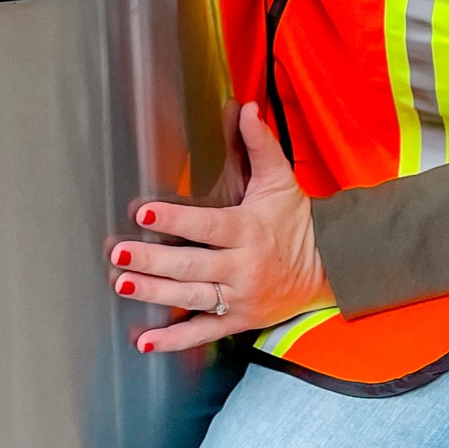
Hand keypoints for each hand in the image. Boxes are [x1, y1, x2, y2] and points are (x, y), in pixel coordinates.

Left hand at [111, 103, 331, 351]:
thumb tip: (244, 106)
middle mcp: (243, 267)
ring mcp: (240, 298)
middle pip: (192, 265)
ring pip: (191, 299)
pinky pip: (203, 333)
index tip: (144, 213)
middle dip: (152, 260)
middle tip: (118, 253)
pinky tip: (143, 341)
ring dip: (154, 294)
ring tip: (121, 285)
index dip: (176, 219)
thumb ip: (258, 144)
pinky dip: (173, 341)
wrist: (330, 267)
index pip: (208, 226)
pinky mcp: (239, 320)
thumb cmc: (295, 220)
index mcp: (248, 230)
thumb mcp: (280, 180)